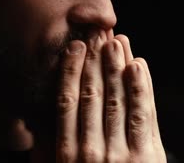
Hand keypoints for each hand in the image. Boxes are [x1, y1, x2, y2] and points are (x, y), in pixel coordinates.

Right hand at [56, 30, 165, 161]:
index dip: (71, 71)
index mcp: (67, 153)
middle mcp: (90, 151)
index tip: (75, 46)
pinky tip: (137, 65)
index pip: (66, 102)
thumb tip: (39, 116)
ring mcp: (119, 155)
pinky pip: (141, 116)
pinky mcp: (144, 157)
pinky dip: (140, 88)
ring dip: (115, 67)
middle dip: (94, 60)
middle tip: (96, 33)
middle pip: (92, 95)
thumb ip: (59, 145)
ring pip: (116, 100)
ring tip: (116, 42)